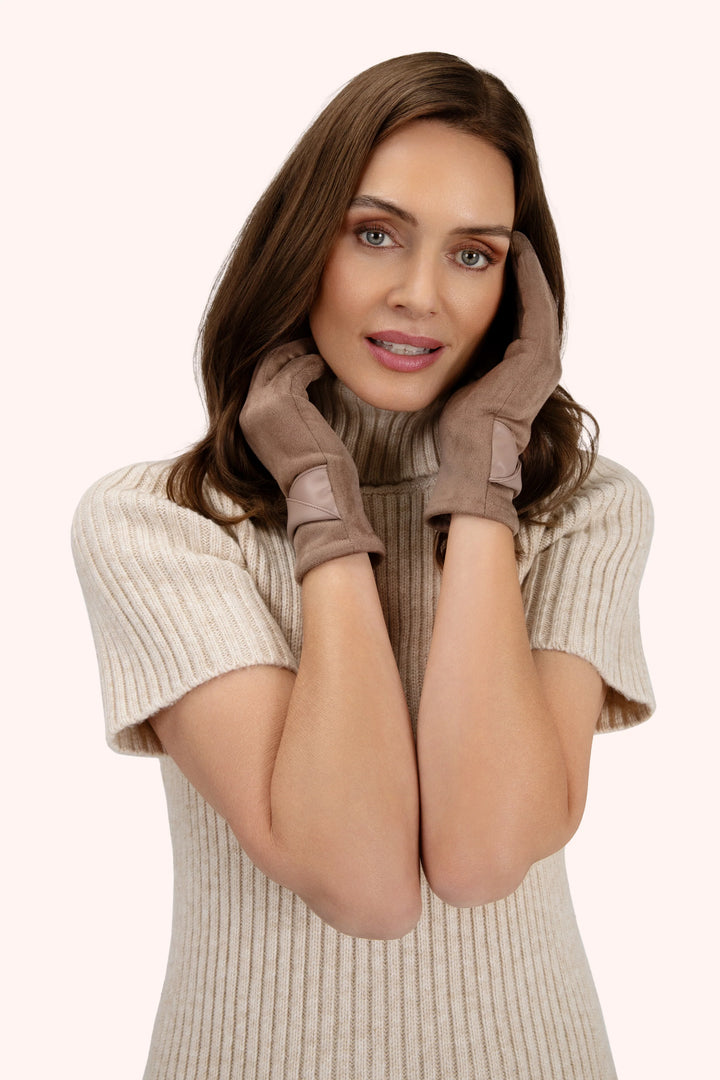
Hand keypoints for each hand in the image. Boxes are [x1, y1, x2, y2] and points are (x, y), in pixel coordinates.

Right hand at [239, 339, 383, 580]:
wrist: (317, 490)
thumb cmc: (313, 476)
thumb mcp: (289, 445)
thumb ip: (285, 422)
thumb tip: (301, 407)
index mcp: (248, 423)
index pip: (257, 383)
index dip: (276, 366)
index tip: (295, 356)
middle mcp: (250, 411)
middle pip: (263, 365)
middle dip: (285, 350)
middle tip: (306, 342)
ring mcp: (264, 403)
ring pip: (279, 361)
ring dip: (300, 351)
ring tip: (318, 349)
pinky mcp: (284, 398)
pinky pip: (298, 368)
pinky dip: (313, 362)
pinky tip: (325, 365)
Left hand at [424, 232, 560, 534]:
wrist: (471, 458)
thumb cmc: (461, 431)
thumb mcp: (468, 385)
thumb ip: (471, 361)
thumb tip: (445, 341)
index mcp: (529, 370)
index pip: (526, 317)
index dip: (517, 286)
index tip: (501, 259)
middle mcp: (544, 363)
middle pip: (538, 304)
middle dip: (526, 272)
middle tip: (514, 239)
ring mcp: (544, 360)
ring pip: (540, 300)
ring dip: (529, 268)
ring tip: (516, 239)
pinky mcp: (535, 356)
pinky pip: (534, 305)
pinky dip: (527, 278)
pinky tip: (514, 253)